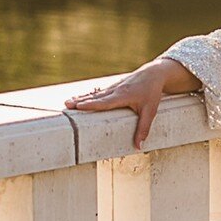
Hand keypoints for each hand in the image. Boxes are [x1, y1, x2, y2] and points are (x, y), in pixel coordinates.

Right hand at [64, 58, 190, 150]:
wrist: (154, 74)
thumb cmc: (152, 93)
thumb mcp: (151, 111)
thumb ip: (144, 129)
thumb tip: (138, 147)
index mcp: (123, 96)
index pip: (104, 102)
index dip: (91, 105)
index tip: (79, 106)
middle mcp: (116, 90)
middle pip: (95, 97)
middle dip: (80, 101)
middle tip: (67, 105)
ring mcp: (113, 87)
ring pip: (95, 94)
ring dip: (81, 98)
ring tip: (68, 102)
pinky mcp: (114, 87)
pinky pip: (98, 92)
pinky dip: (88, 96)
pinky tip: (80, 98)